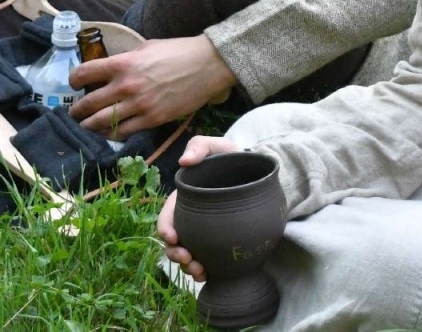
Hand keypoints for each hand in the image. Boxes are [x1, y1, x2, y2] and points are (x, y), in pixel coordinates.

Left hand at [70, 35, 234, 136]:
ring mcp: (139, 105)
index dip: (73, 79)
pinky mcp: (152, 119)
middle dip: (77, 110)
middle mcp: (126, 86)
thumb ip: (128, 58)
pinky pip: (123, 132)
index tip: (74, 83)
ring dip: (89, 126)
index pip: (83, 73)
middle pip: (87, 104)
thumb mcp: (148, 47)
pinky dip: (111, 134)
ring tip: (87, 126)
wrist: (209, 65)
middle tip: (75, 113)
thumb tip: (113, 67)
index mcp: (123, 64)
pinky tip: (109, 132)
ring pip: (100, 122)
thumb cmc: (180, 51)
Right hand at [157, 135, 243, 280]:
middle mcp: (188, 219)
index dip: (165, 229)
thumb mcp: (216, 147)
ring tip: (199, 272)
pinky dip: (203, 269)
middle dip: (176, 254)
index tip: (174, 237)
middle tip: (189, 259)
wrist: (255, 171)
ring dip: (188, 266)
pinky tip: (208, 275)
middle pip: (173, 242)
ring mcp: (201, 231)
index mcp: (183, 201)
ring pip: (186, 254)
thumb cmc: (230, 158)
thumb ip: (200, 146)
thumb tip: (184, 161)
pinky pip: (205, 259)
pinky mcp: (216, 240)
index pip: (166, 218)